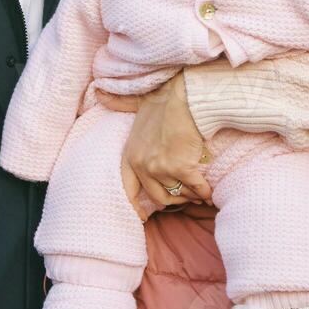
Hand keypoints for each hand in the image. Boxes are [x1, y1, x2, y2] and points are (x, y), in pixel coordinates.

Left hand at [99, 73, 212, 209]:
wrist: (185, 97)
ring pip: (178, 194)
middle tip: (185, 196)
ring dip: (189, 194)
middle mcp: (142, 164)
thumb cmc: (164, 99)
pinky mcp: (181, 168)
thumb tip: (99, 90)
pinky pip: (195, 188)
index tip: (145, 217)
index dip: (136, 206)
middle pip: (158, 197)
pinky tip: (208, 191)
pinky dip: (203, 191)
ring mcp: (161, 168)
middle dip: (174, 199)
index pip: (128, 189)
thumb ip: (120, 103)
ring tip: (198, 190)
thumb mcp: (136, 103)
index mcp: (130, 154)